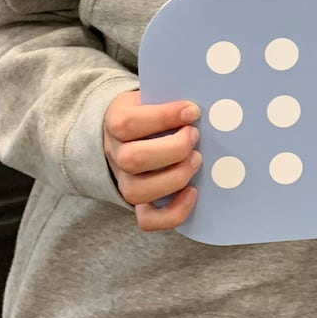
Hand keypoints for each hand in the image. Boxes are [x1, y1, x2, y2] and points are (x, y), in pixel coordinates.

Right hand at [102, 90, 201, 229]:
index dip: (164, 117)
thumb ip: (169, 97)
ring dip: (175, 177)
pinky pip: (147, 221)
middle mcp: (115, 155)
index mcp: (116, 123)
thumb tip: (201, 105)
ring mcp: (124, 182)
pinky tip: (193, 192)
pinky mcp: (137, 202)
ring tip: (196, 160)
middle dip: (173, 149)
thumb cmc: (148, 113)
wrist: (124, 134)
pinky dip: (173, 212)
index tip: (193, 111)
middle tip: (194, 136)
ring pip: (138, 192)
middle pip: (132, 160)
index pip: (129, 124)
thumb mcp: (151, 97)